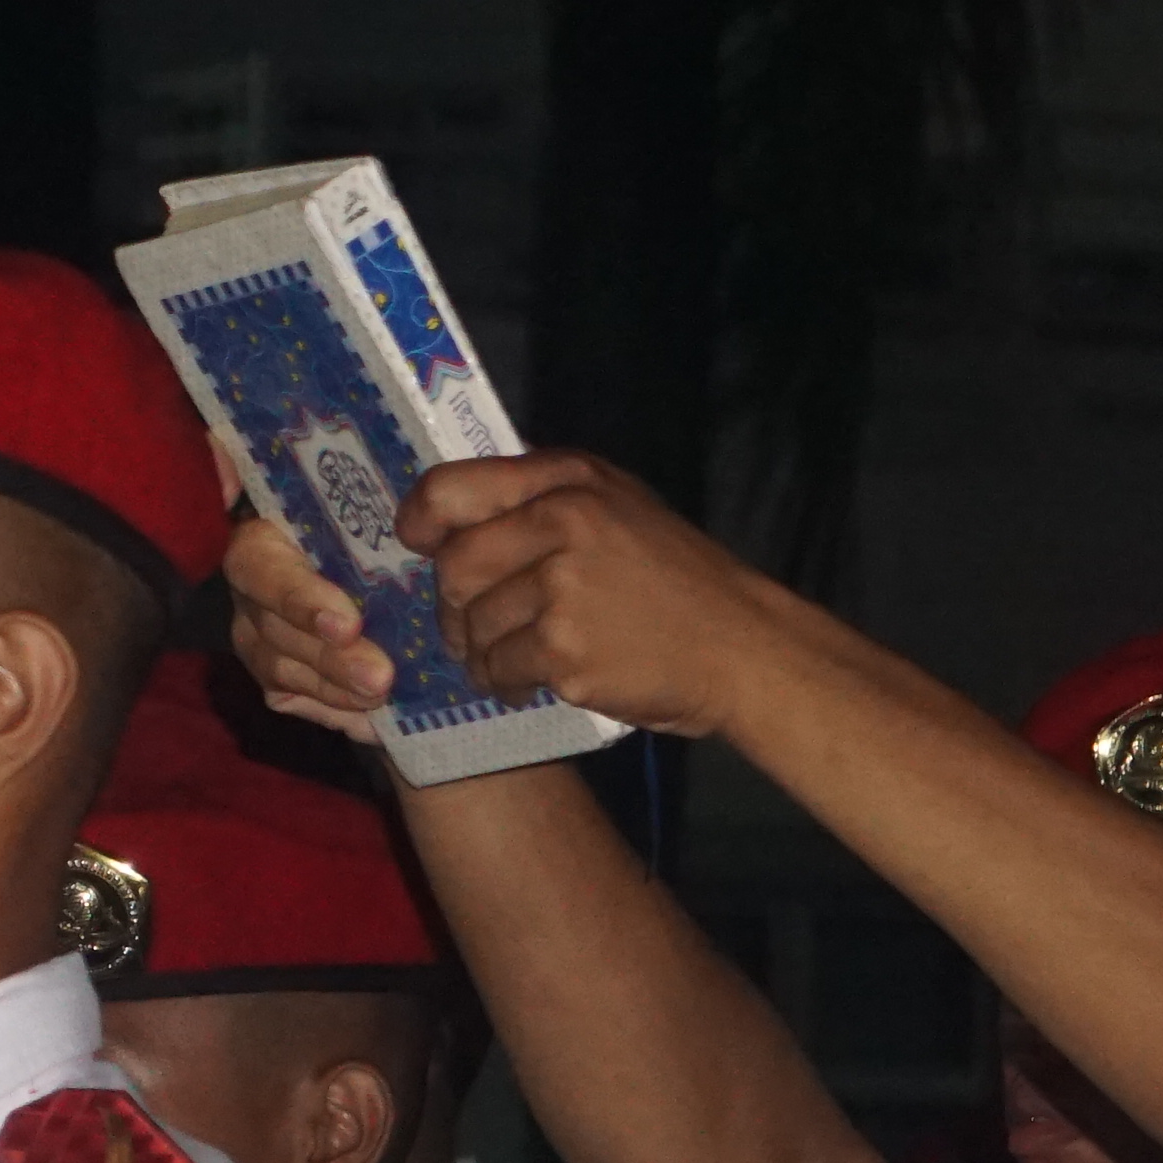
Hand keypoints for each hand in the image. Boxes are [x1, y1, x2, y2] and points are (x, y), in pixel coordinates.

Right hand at [217, 513, 394, 732]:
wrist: (365, 559)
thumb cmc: (362, 524)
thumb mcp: (357, 505)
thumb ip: (355, 505)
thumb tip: (350, 502)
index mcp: (259, 541)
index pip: (261, 571)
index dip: (302, 601)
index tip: (349, 622)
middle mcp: (247, 594)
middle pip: (275, 631)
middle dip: (331, 658)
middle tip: (381, 676)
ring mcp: (255, 639)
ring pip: (281, 672)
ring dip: (335, 689)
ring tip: (382, 697)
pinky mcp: (272, 678)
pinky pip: (296, 701)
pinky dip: (337, 713)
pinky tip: (373, 720)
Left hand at [389, 450, 809, 738]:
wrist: (744, 648)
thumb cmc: (675, 582)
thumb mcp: (618, 509)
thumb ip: (541, 501)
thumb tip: (445, 517)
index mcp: (570, 481)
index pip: (451, 488)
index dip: (420, 520)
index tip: (418, 544)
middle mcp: (564, 522)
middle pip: (454, 566)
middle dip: (455, 605)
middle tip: (478, 625)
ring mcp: (564, 586)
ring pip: (472, 623)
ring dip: (483, 650)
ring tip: (523, 654)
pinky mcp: (565, 648)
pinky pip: (496, 667)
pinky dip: (505, 682)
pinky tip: (538, 680)